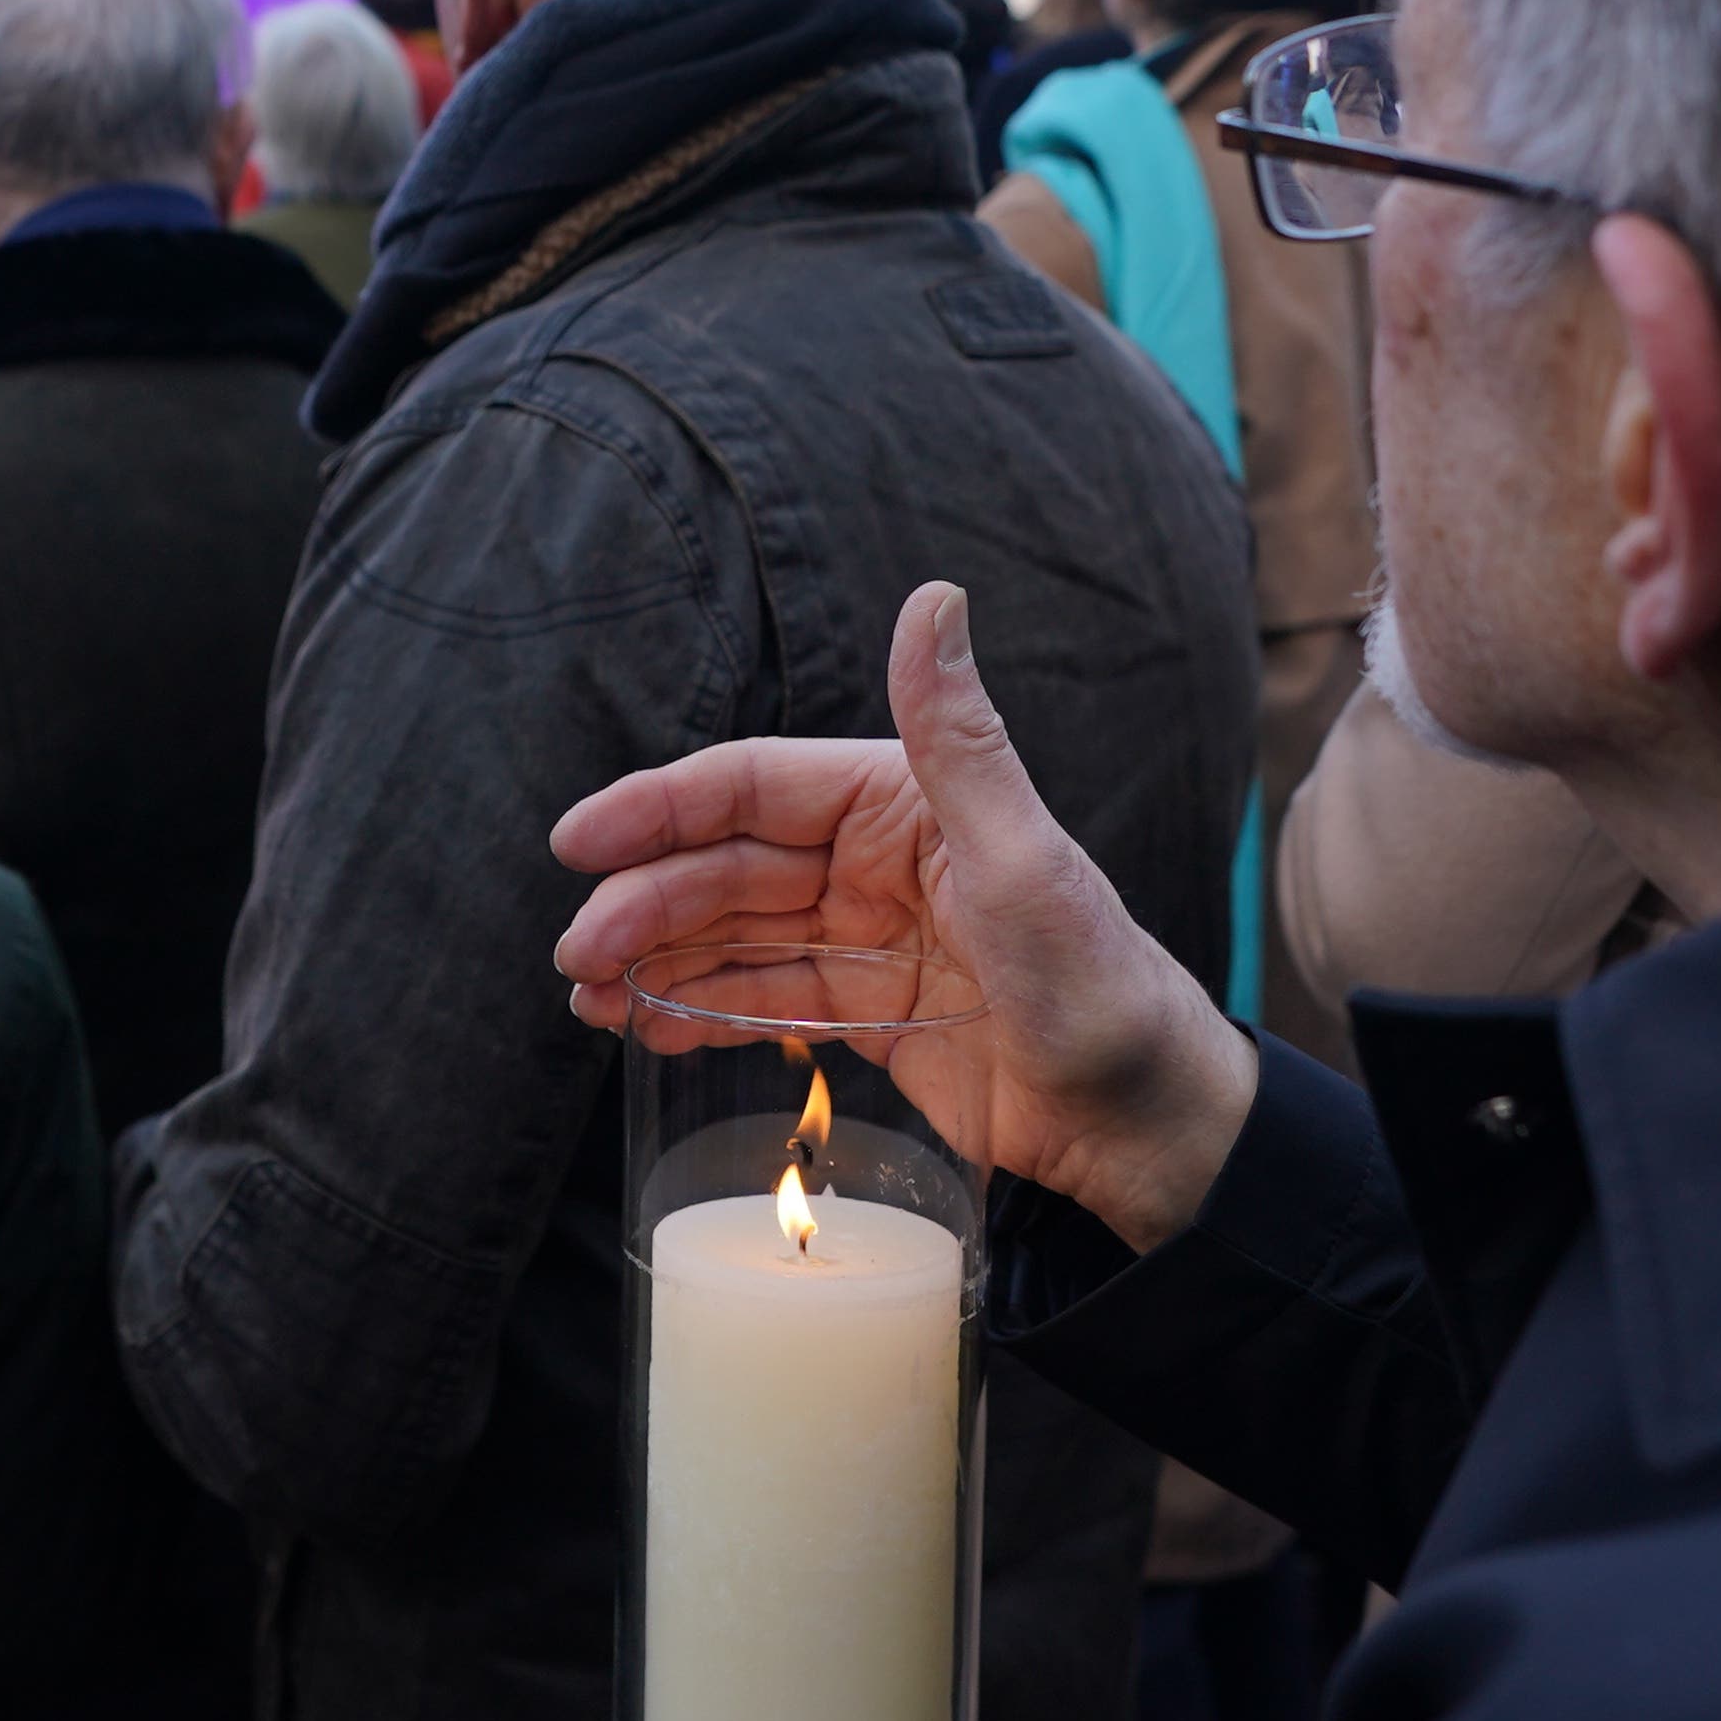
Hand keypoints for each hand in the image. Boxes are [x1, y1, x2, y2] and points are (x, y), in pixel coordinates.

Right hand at [550, 581, 1259, 1248]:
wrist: (1141, 1124)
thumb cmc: (1098, 983)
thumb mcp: (1019, 858)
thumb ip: (956, 736)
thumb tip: (933, 597)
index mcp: (902, 802)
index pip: (752, 788)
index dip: (658, 809)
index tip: (580, 843)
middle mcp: (875, 862)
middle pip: (726, 868)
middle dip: (642, 905)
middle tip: (578, 958)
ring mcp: (868, 940)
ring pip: (731, 936)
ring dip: (655, 960)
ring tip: (590, 1003)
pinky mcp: (871, 1014)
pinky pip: (763, 998)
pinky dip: (700, 1009)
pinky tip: (647, 1028)